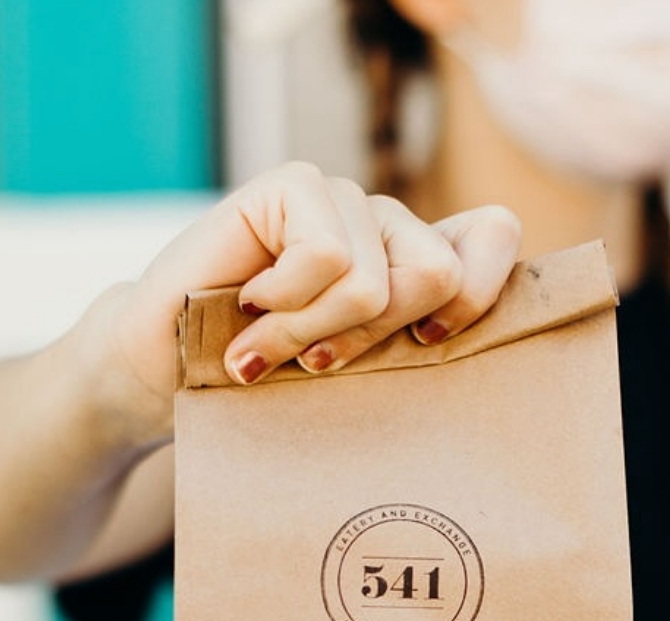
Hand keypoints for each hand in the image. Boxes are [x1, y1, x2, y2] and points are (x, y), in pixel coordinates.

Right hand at [105, 161, 521, 442]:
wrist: (172, 368)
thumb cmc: (275, 382)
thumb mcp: (363, 378)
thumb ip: (416, 350)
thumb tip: (467, 355)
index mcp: (415, 264)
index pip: (493, 236)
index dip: (481, 290)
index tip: (432, 342)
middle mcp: (387, 226)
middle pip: (440, 272)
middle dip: (376, 337)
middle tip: (323, 359)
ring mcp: (342, 201)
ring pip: (374, 282)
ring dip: (313, 333)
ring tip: (272, 344)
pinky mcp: (293, 186)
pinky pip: (326, 259)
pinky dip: (284, 307)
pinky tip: (249, 306)